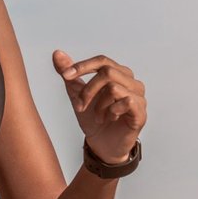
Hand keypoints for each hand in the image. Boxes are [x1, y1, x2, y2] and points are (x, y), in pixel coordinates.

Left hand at [54, 50, 146, 164]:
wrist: (101, 145)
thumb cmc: (93, 119)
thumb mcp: (76, 94)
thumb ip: (68, 74)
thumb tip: (56, 53)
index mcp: (118, 73)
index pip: (102, 61)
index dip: (83, 66)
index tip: (65, 76)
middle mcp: (131, 81)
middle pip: (107, 72)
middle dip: (88, 90)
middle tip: (79, 106)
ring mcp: (138, 96)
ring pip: (114, 87)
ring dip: (98, 105)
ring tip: (97, 116)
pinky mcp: (141, 112)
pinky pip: (126, 101)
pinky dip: (111, 111)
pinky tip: (109, 119)